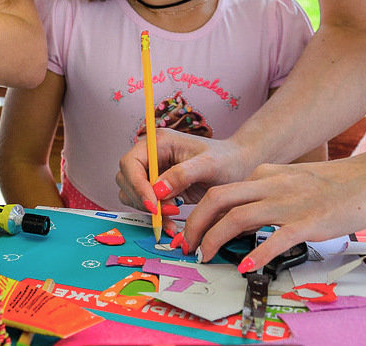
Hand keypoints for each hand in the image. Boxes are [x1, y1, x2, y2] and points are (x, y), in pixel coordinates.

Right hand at [116, 128, 249, 213]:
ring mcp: (153, 171)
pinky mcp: (158, 187)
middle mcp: (151, 155)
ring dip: (148, 210)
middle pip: (126, 180)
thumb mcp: (208, 164)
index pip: (130, 163)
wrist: (238, 167)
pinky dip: (155, 216)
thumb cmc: (226, 160)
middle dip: (143, 200)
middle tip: (168, 213)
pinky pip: (146, 204)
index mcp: (159, 142)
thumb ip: (182, 174)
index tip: (153, 206)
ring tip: (173, 218)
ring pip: (132, 194)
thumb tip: (157, 190)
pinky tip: (173, 223)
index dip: (136, 185)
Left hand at [181, 154, 365, 266]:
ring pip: (236, 217)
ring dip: (214, 238)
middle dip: (195, 223)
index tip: (191, 230)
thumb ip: (267, 192)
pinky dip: (256, 253)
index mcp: (264, 175)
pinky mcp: (308, 222)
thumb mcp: (292, 179)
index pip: (221, 190)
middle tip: (186, 244)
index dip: (199, 211)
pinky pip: (274, 239)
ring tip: (204, 257)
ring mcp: (288, 203)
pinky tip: (245, 267)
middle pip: (217, 199)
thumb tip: (243, 216)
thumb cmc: (335, 184)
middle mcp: (270, 185)